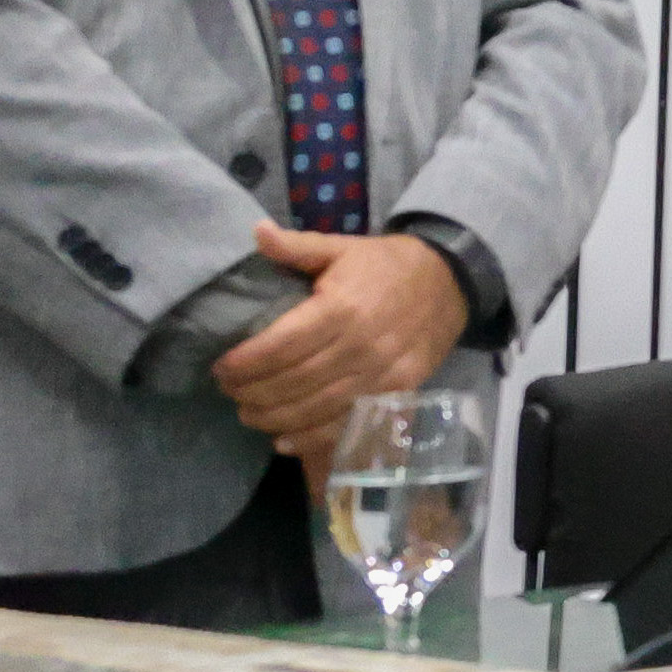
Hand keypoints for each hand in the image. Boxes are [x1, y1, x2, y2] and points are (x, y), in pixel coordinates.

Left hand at [212, 222, 467, 459]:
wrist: (451, 280)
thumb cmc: (386, 265)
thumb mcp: (342, 248)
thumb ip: (297, 246)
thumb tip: (256, 232)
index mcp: (342, 306)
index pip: (281, 346)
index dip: (244, 363)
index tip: (220, 367)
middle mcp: (361, 345)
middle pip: (293, 382)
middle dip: (251, 392)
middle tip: (228, 391)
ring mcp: (381, 373)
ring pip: (316, 408)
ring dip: (273, 417)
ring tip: (248, 412)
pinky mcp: (397, 392)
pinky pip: (348, 423)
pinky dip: (311, 438)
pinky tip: (283, 439)